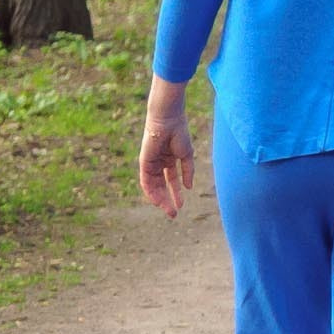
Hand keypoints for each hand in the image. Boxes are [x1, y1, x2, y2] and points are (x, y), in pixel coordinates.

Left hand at [138, 77, 195, 218]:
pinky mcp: (144, 162)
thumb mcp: (187, 155)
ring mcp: (151, 163)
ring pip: (153, 186)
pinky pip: (146, 181)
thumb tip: (189, 187)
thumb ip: (188, 171)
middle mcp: (159, 163)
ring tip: (169, 210)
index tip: (181, 205)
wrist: (169, 119)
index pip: (171, 182)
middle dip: (168, 200)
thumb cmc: (179, 133)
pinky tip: (159, 200)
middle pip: (162, 186)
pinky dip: (151, 191)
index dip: (176, 194)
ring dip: (160, 199)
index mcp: (169, 160)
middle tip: (174, 214)